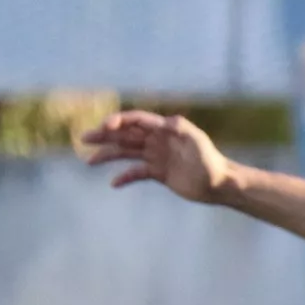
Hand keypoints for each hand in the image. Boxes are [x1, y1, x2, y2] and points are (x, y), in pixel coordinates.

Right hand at [80, 109, 230, 200]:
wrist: (219, 184)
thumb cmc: (210, 161)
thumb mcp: (198, 142)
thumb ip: (182, 130)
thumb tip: (167, 121)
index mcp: (164, 129)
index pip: (136, 120)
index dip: (119, 121)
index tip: (104, 128)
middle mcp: (157, 140)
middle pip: (125, 135)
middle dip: (104, 136)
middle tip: (84, 139)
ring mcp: (156, 156)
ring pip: (126, 153)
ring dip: (108, 155)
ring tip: (89, 161)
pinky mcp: (158, 173)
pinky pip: (136, 173)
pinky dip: (125, 177)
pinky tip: (114, 183)